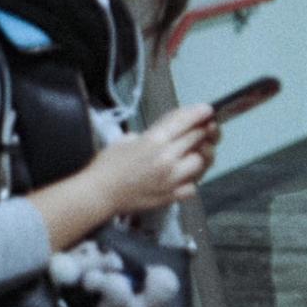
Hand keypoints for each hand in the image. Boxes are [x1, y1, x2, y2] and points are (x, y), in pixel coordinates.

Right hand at [89, 104, 216, 215]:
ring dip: (200, 155)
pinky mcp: (171, 196)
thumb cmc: (107, 164)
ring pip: (201, 162)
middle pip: (198, 138)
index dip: (200, 113)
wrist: (98, 194)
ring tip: (194, 152)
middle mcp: (167, 158)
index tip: (208, 110)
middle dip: (204, 131)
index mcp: (154, 140)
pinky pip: (193, 185)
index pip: (186, 121)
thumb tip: (174, 129)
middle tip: (206, 128)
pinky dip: (192, 179)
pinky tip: (185, 175)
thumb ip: (155, 133)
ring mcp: (172, 179)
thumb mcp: (128, 138)